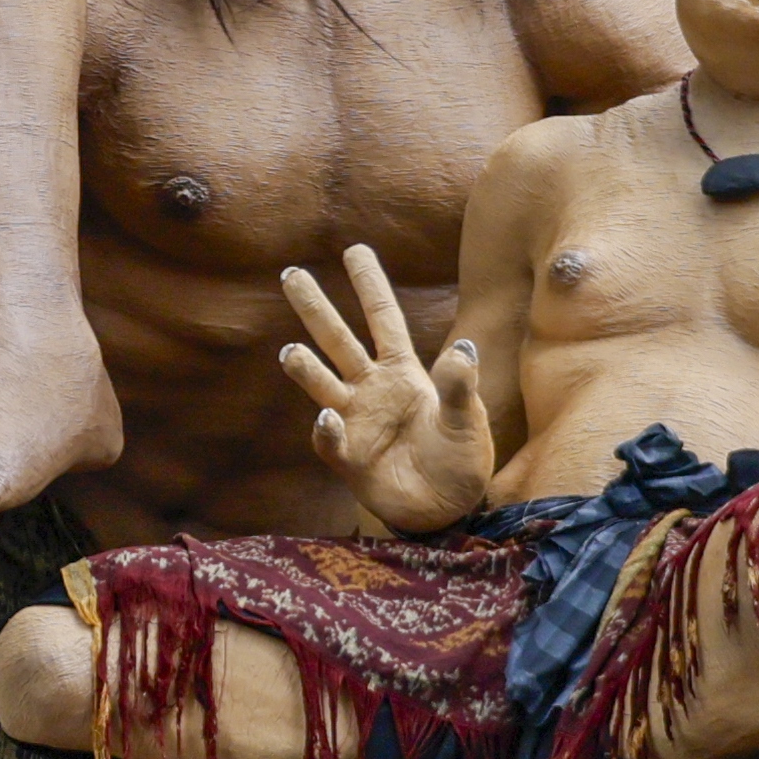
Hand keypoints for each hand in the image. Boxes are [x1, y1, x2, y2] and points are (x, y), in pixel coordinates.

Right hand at [278, 244, 491, 530]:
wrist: (447, 508)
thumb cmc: (459, 458)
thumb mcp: (468, 419)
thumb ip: (461, 385)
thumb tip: (463, 345)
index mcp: (403, 372)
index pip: (382, 319)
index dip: (369, 285)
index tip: (354, 249)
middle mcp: (372, 389)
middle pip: (338, 340)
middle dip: (316, 308)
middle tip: (292, 274)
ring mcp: (356, 421)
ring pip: (321, 384)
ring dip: (304, 368)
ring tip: (290, 352)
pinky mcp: (348, 458)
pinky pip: (329, 438)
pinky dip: (326, 428)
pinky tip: (328, 418)